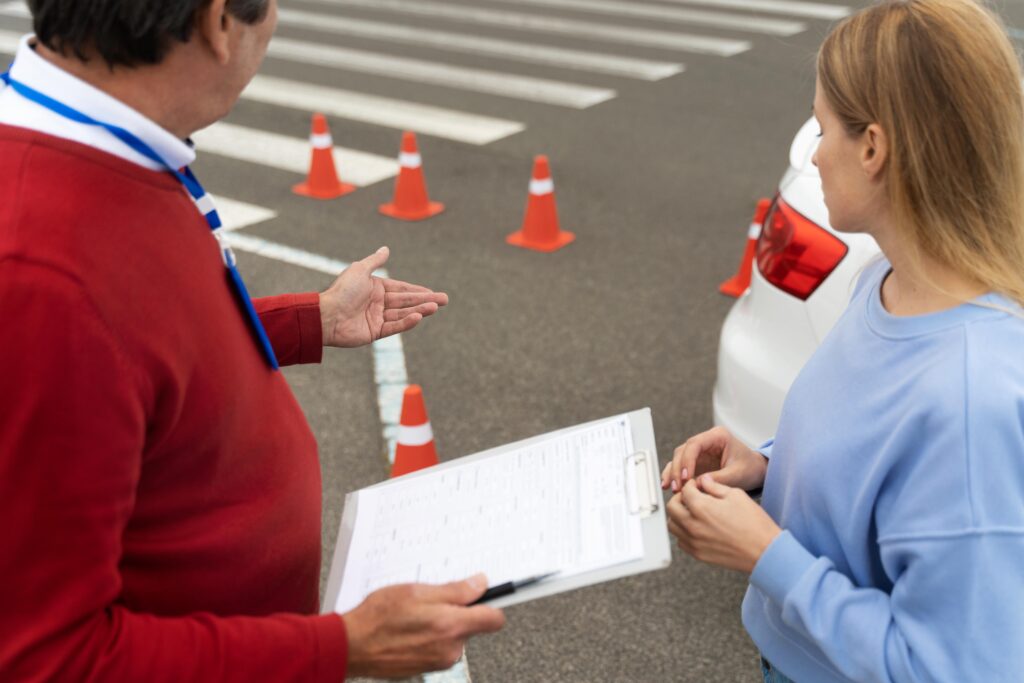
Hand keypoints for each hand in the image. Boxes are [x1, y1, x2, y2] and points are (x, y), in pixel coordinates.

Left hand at [319, 246, 448, 347]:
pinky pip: (394, 326)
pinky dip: (407, 322)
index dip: (418, 290)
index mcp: (375, 288)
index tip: (433, 292)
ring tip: (435, 307)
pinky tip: (419, 317)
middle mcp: (377, 303)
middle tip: (445, 300)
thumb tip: (386, 249)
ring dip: (420, 310)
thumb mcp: (359, 270)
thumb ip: (374, 261)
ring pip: (403, 313)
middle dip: (425, 300)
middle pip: (406, 301)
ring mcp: (377, 318)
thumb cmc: (341, 291)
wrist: (326, 315)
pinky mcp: (374, 332)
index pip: (401, 288)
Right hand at [343, 574, 504, 677]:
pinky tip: (408, 629)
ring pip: (453, 636)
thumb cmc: (378, 617)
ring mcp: (438, 661)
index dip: (492, 604)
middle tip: (432, 600)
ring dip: (441, 625)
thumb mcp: (417, 591)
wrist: (351, 646)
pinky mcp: (426, 668)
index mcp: (451, 626)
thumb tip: (480, 585)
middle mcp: (450, 648)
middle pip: (471, 626)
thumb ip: (454, 591)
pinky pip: (438, 648)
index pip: (494, 619)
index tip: (489, 595)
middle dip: (458, 612)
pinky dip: (429, 637)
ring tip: (414, 615)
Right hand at [661, 426, 766, 493]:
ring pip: (679, 458)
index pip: (695, 444)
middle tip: (678, 486)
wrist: (756, 472)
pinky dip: (674, 476)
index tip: (686, 477)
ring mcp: (700, 451)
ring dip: (673, 473)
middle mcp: (706, 441)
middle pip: (683, 451)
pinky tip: (669, 486)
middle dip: (678, 469)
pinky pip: (681, 466)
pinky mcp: (696, 462)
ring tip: (672, 488)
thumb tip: (698, 484)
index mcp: (718, 436)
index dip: (687, 460)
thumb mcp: (737, 475)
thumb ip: (718, 478)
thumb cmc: (750, 468)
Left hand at [666, 475, 780, 573]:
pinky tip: (696, 527)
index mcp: (701, 508)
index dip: (691, 484)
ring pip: (672, 525)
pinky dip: (683, 532)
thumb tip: (702, 480)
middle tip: (691, 497)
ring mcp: (694, 542)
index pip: (685, 490)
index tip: (696, 485)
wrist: (765, 552)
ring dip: (678, 515)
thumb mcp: (736, 495)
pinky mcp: (698, 554)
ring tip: (692, 512)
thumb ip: (714, 486)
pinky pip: (680, 541)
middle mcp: (693, 525)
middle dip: (680, 498)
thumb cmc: (754, 523)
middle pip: (671, 507)